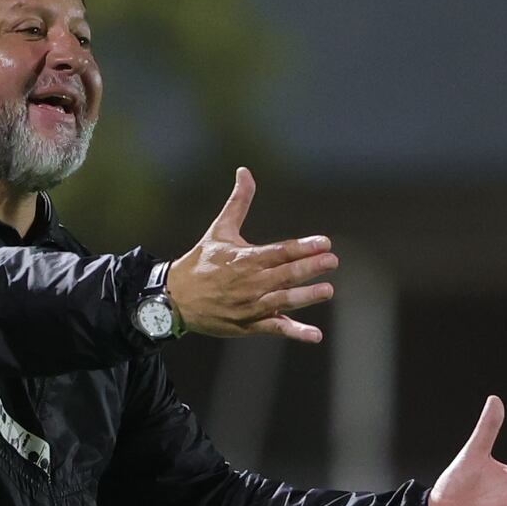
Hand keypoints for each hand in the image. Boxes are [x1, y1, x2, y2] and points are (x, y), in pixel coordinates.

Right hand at [164, 168, 338, 342]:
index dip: (302, 248)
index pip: (279, 252)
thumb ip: (238, 202)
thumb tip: (245, 171)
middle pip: (285, 274)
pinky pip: (275, 328)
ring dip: (306, 296)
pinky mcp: (248, 325)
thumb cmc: (200, 263)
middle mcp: (249, 282)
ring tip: (327, 290)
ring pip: (283, 300)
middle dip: (310, 267)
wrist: (173, 299)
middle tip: (333, 261)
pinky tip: (315, 335)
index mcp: (244, 259)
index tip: (324, 242)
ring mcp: (249, 306)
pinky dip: (295, 332)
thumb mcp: (219, 230)